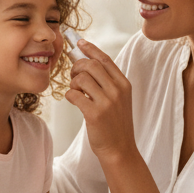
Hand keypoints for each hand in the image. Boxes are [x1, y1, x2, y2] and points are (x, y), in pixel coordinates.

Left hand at [63, 38, 137, 164]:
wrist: (120, 149)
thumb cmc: (115, 124)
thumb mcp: (118, 100)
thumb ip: (107, 83)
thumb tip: (86, 63)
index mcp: (124, 84)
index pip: (105, 59)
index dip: (90, 49)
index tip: (80, 43)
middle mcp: (117, 91)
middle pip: (91, 65)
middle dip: (77, 67)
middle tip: (73, 75)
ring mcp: (107, 102)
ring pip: (81, 78)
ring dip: (73, 82)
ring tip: (75, 91)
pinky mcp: (95, 114)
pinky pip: (74, 94)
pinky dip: (70, 95)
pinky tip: (73, 100)